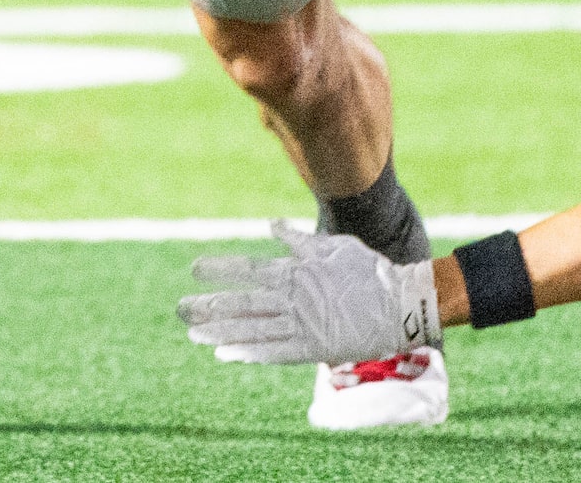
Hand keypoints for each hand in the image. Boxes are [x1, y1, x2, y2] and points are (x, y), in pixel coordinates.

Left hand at [177, 221, 440, 367]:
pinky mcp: (314, 349)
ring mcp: (303, 327)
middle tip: (181, 308)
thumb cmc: (366, 270)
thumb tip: (272, 225)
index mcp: (295, 272)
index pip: (248, 270)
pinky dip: (250, 354)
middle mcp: (293, 300)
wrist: (400, 306)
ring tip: (195, 334)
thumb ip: (297, 240)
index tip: (194, 269)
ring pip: (253, 331)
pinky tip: (228, 355)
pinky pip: (275, 354)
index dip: (221, 270)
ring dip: (222, 333)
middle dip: (210, 306)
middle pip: (243, 304)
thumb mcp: (330, 245)